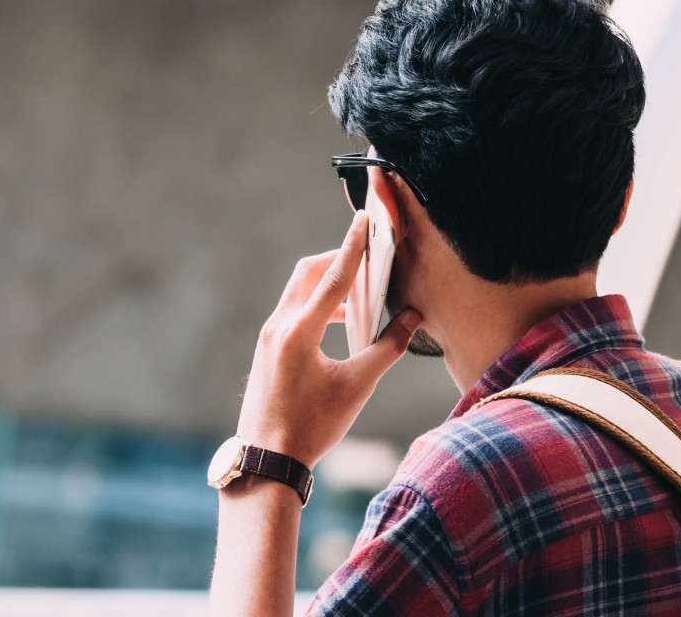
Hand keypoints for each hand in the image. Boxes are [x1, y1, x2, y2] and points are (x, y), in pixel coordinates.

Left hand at [235, 211, 420, 467]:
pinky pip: (294, 310)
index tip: (364, 220)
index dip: (354, 247)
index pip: (333, 278)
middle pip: (309, 273)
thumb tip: (413, 318)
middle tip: (369, 258)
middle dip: (339, 260)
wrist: (268, 460)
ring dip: (330, 284)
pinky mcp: (267, 348)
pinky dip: (318, 305)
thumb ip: (387, 348)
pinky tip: (341, 323)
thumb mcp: (357, 387)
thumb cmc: (313, 427)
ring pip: (300, 291)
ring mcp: (269, 336)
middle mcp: (278, 326)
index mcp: (299, 332)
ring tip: (362, 296)